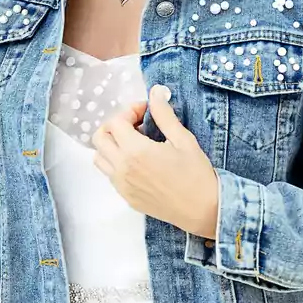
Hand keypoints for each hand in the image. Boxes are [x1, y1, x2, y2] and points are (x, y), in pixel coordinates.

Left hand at [91, 83, 218, 238]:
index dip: (129, 111)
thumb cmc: (196, 174)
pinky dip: (116, 162)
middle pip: (100, 137)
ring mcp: (122, 185)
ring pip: (99, 157)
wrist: (203, 210)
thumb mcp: (182, 139)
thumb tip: (156, 92)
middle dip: (115, 125)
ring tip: (134, 142)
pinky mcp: (127, 197)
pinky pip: (110, 175)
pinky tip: (138, 161)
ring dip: (112, 144)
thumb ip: (163, 114)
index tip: (146, 111)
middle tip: (137, 124)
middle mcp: (123, 169)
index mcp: (136, 152)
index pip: (116, 122)